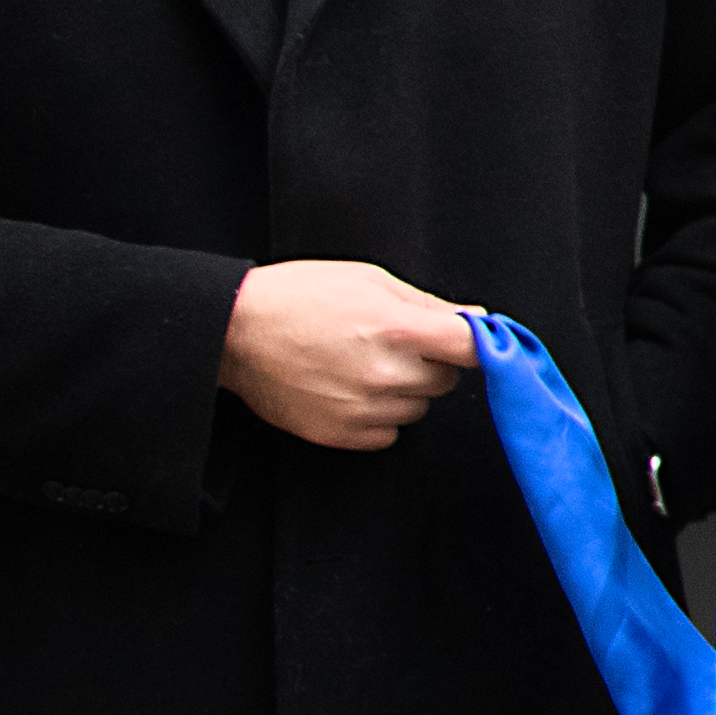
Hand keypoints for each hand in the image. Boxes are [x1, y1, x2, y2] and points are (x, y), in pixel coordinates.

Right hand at [222, 258, 471, 451]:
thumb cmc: (300, 296)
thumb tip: (478, 321)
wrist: (234, 331)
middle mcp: (387, 374)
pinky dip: (378, 418)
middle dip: (429, 362)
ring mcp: (364, 409)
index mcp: (399, 329)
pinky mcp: (342, 434)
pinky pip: (389, 434)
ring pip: (418, 408)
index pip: (474, 349)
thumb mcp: (369, 280)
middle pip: (446, 380)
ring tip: (359, 364)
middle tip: (389, 344)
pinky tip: (347, 390)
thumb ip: (429, 304)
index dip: (481, 344)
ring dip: (403, 391)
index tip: (472, 343)